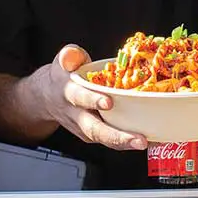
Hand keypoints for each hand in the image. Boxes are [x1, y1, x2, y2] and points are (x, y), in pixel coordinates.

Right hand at [30, 45, 146, 150]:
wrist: (48, 97)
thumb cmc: (64, 76)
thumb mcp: (64, 62)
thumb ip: (70, 56)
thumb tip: (72, 54)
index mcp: (69, 93)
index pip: (79, 97)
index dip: (92, 100)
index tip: (108, 102)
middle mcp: (77, 115)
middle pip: (94, 129)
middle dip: (116, 136)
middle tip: (138, 139)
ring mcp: (85, 128)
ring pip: (104, 139)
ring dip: (125, 143)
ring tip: (145, 143)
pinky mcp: (94, 135)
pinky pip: (111, 141)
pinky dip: (128, 142)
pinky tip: (149, 141)